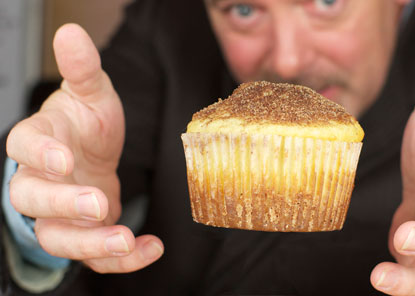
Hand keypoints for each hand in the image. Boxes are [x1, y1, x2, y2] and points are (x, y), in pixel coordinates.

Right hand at [6, 24, 163, 272]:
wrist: (91, 154)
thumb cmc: (85, 126)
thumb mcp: (91, 94)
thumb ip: (82, 70)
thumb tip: (71, 32)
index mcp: (38, 140)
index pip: (24, 146)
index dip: (40, 154)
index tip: (64, 161)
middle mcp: (39, 181)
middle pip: (33, 199)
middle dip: (63, 204)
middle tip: (97, 205)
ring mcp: (58, 213)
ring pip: (59, 237)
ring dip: (90, 243)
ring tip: (125, 240)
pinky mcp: (83, 233)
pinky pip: (93, 255)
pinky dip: (120, 259)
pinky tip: (150, 247)